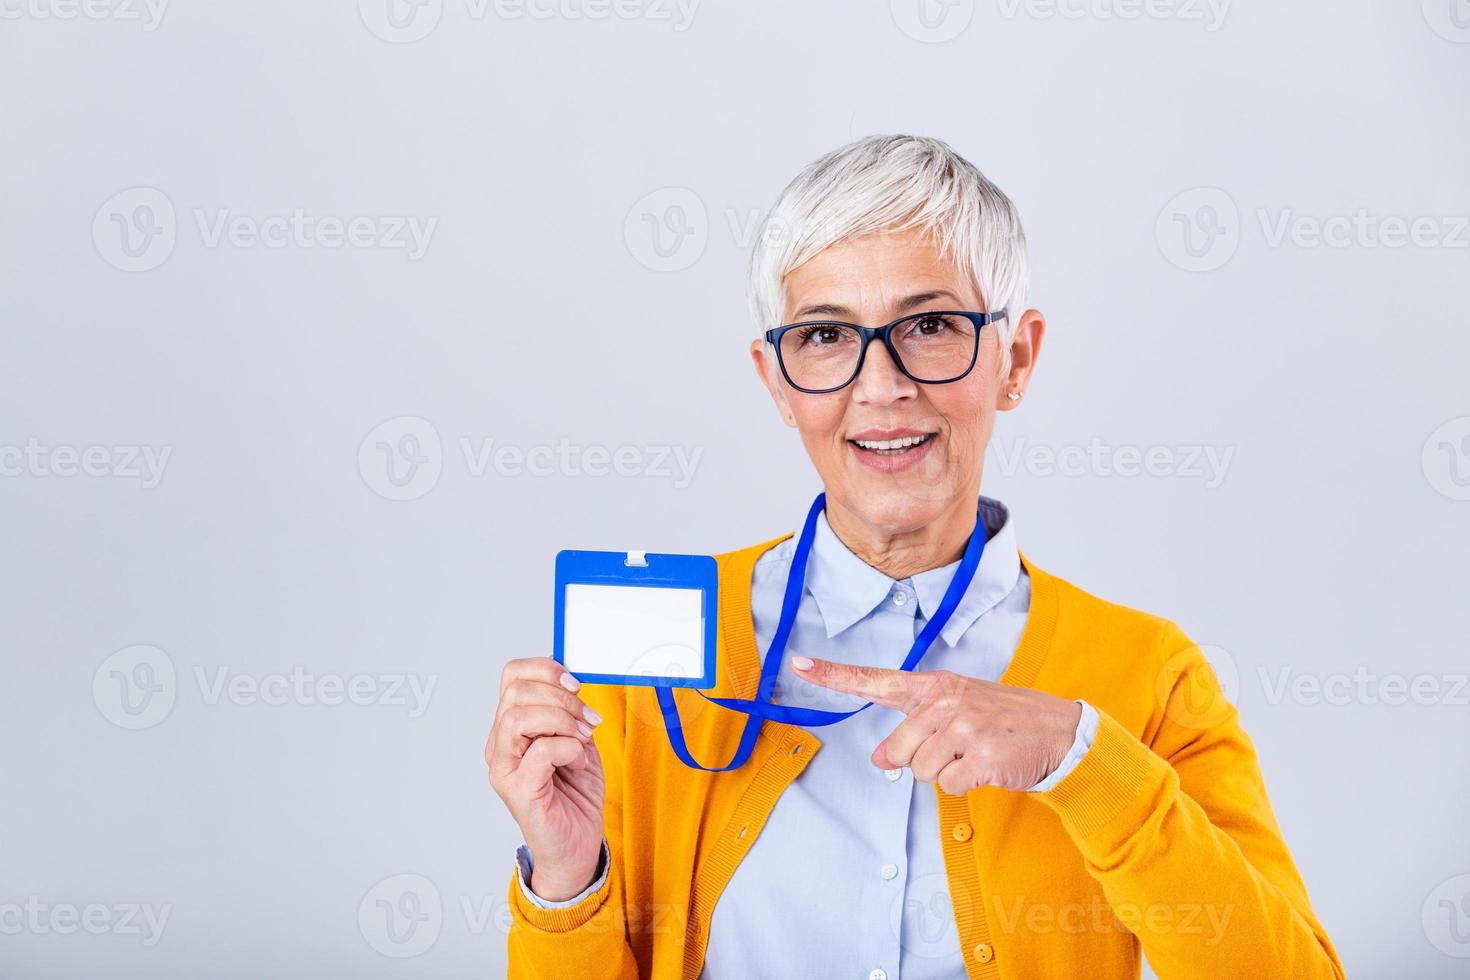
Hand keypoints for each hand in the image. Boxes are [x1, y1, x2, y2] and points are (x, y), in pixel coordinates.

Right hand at [486, 657, 605, 901]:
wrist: (578, 843)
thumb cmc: (575, 792)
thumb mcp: (578, 739)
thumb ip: (570, 711)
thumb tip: (574, 679)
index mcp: (511, 726)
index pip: (512, 676)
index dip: (545, 669)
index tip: (576, 683)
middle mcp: (500, 744)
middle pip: (516, 692)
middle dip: (561, 697)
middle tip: (588, 718)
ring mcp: (504, 768)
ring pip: (519, 717)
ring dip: (562, 720)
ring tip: (583, 738)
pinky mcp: (517, 790)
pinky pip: (540, 751)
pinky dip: (568, 748)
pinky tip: (579, 763)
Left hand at [793, 657, 1081, 793]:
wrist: (1058, 730)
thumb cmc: (1000, 721)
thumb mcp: (956, 713)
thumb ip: (914, 729)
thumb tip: (880, 760)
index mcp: (934, 685)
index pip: (874, 680)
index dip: (833, 675)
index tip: (797, 663)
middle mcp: (944, 701)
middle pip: (897, 750)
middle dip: (919, 761)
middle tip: (955, 749)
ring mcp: (963, 728)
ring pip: (919, 772)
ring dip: (944, 773)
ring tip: (974, 754)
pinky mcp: (980, 757)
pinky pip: (948, 786)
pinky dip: (965, 785)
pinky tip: (986, 766)